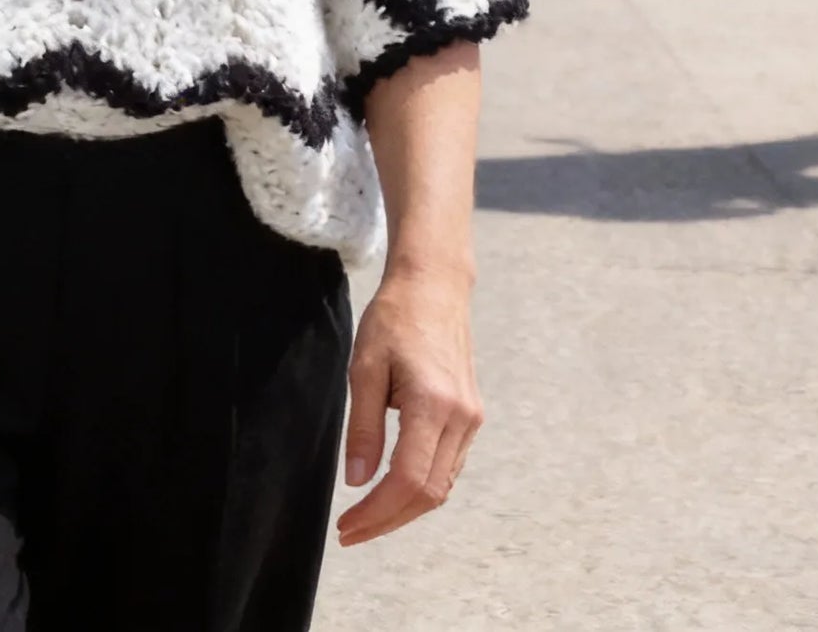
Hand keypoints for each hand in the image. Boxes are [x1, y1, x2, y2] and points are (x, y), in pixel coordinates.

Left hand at [337, 268, 483, 547]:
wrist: (435, 285)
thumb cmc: (396, 318)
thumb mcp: (365, 367)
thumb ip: (363, 427)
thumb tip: (357, 481)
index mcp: (434, 405)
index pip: (408, 481)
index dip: (376, 513)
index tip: (346, 527)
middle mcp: (461, 418)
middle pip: (429, 494)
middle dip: (389, 520)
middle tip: (351, 532)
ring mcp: (471, 418)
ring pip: (442, 485)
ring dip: (405, 509)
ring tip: (367, 517)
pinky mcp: (471, 415)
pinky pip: (449, 466)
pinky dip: (422, 487)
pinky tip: (393, 488)